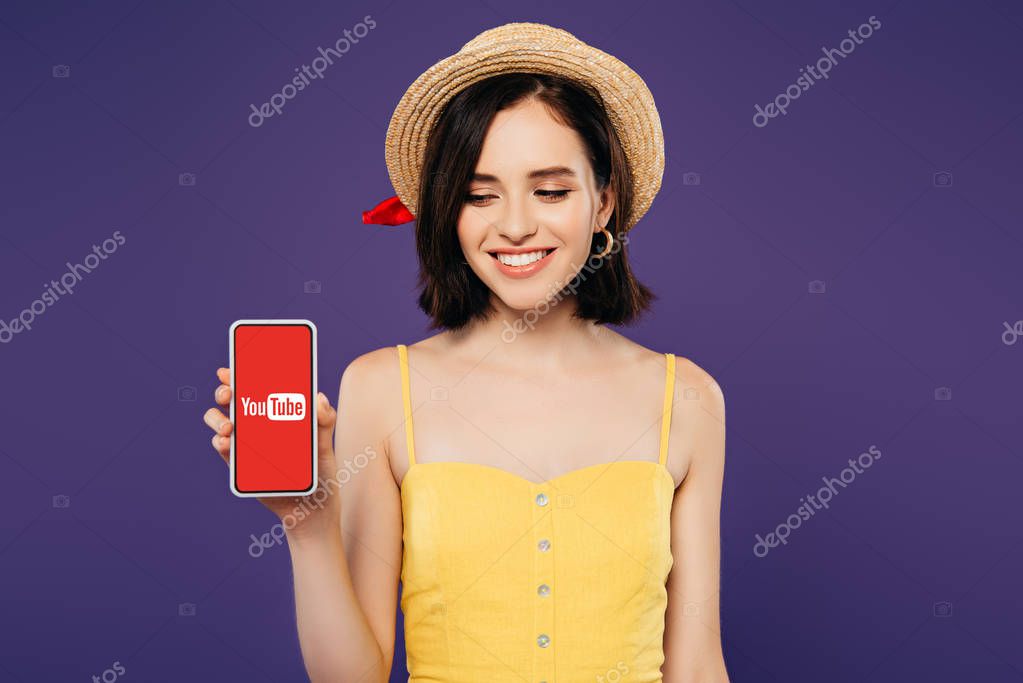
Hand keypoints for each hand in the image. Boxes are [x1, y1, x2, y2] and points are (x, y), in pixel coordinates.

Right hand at [204, 367, 340, 539]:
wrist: (312, 510)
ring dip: (217, 419)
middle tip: (230, 392)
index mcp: (278, 414)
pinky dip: (221, 444)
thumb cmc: (321, 473)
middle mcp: (259, 426)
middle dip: (225, 391)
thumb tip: (319, 397)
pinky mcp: (241, 466)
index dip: (241, 374)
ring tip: (229, 427)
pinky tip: (227, 443)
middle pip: (233, 401)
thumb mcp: (326, 445)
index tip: (232, 368)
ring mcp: (248, 445)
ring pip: (221, 423)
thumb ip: (324, 421)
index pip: (256, 387)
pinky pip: (224, 451)